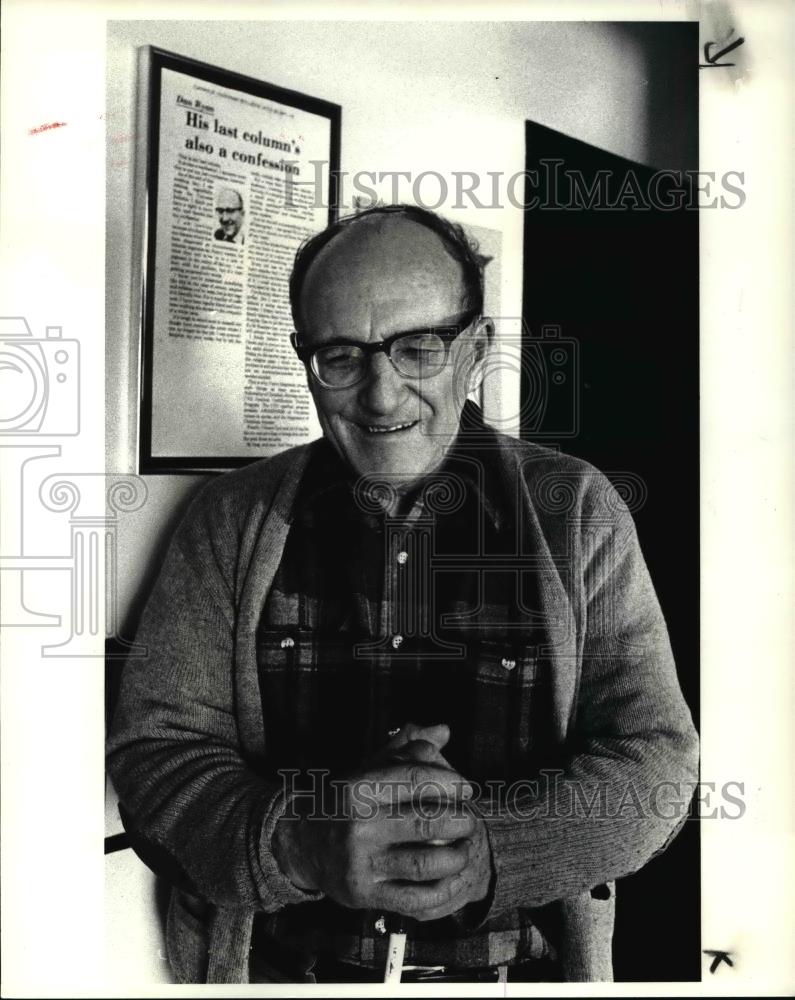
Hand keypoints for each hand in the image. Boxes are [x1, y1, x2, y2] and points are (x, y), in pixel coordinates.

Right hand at [272, 723, 492, 920]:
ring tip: (464, 848)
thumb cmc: (344, 801)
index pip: (416, 779)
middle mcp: (358, 825)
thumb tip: (443, 730)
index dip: (451, 783)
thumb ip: (406, 748)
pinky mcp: (363, 894)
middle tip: (470, 820)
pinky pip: (413, 898)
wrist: (300, 841)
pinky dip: (442, 891)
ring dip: (456, 857)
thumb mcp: (368, 768)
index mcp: (358, 788)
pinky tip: (453, 878)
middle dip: (460, 821)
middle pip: (426, 822)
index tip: (467, 789)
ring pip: (424, 863)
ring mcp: (360, 862)